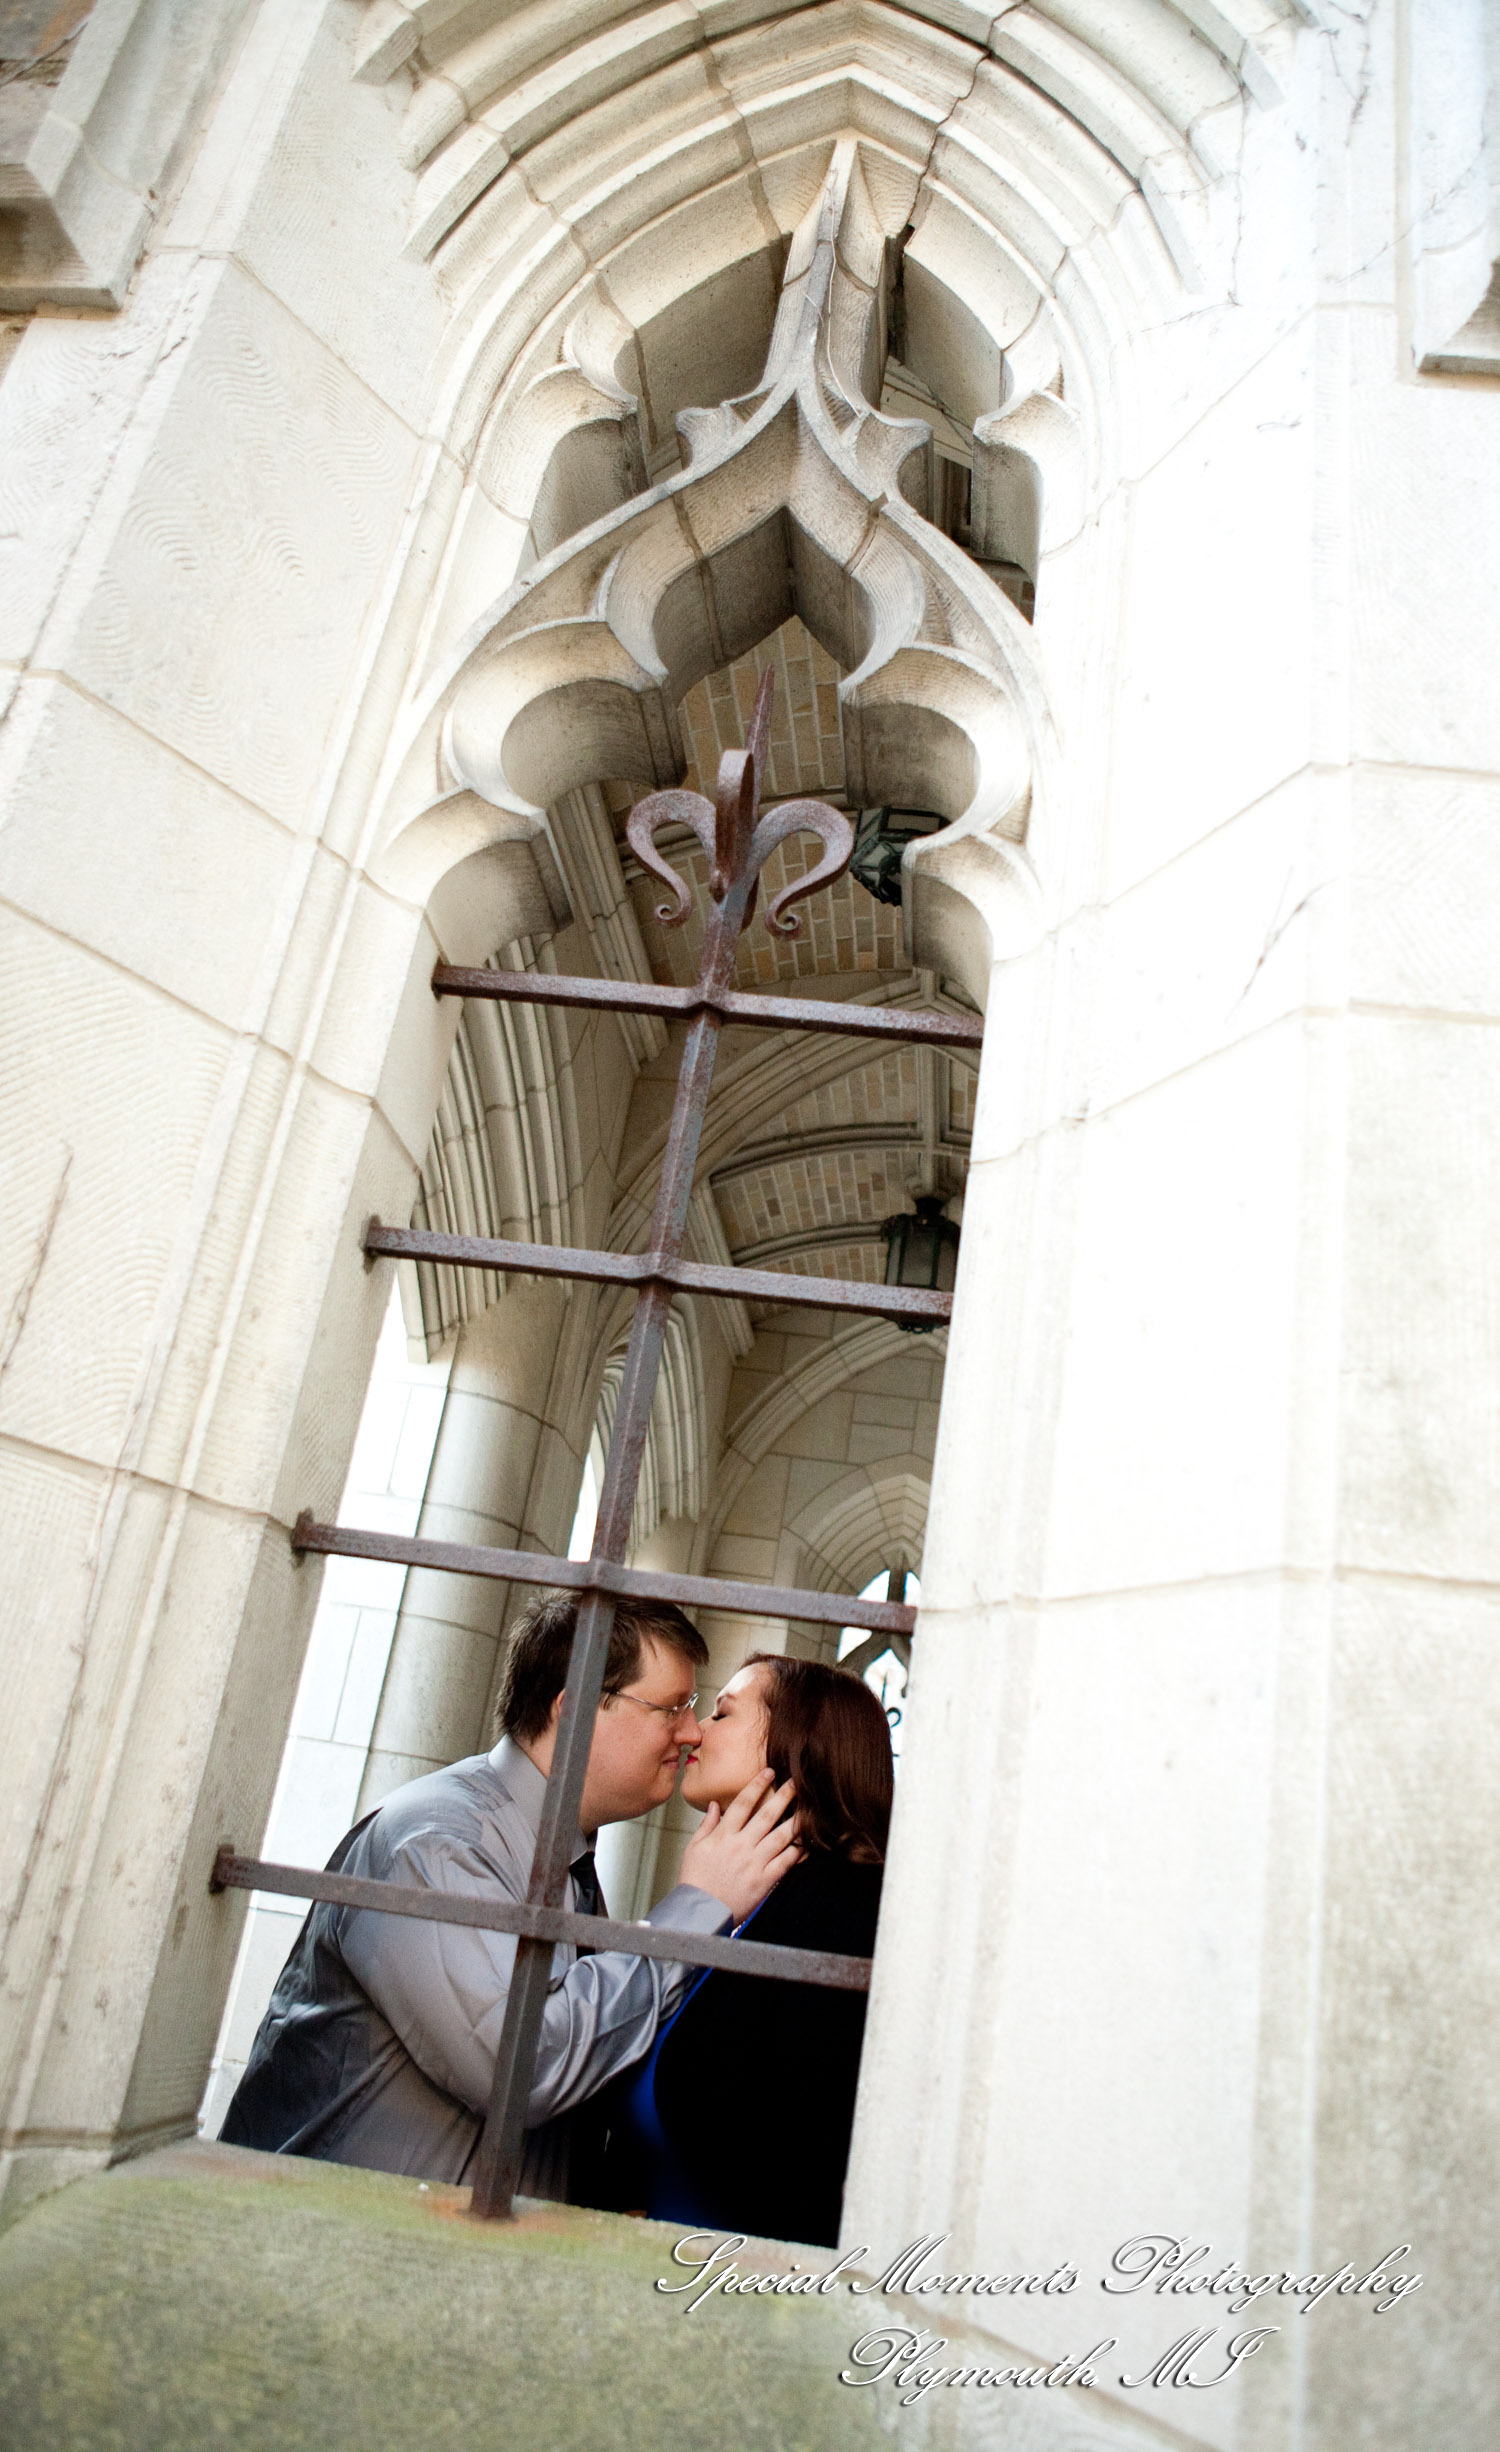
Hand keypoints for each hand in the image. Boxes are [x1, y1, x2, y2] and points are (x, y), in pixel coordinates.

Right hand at [679, 1768, 801, 1923]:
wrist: (700, 1912)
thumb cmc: (695, 1881)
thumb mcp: (694, 1848)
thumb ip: (707, 1825)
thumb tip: (715, 1805)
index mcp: (724, 1835)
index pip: (743, 1803)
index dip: (758, 1785)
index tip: (769, 1772)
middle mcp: (742, 1845)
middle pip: (767, 1814)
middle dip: (784, 1795)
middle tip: (796, 1782)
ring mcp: (755, 1862)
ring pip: (782, 1836)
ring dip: (797, 1820)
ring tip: (808, 1808)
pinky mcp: (765, 1880)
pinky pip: (786, 1862)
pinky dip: (798, 1851)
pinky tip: (806, 1842)